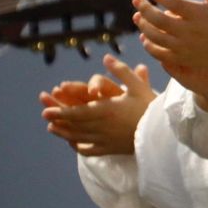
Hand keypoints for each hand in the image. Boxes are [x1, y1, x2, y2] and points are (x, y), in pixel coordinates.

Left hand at [39, 55, 154, 155]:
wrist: (162, 132)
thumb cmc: (150, 107)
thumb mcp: (137, 85)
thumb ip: (120, 71)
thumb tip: (106, 57)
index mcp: (107, 110)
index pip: (77, 112)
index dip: (60, 112)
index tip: (46, 110)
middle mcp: (102, 126)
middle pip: (74, 125)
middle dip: (58, 120)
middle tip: (45, 115)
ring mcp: (105, 140)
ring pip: (78, 138)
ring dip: (63, 133)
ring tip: (52, 128)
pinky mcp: (110, 149)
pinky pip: (89, 150)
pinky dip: (77, 147)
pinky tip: (72, 142)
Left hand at [134, 0, 207, 105]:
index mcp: (198, 15)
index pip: (174, 3)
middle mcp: (189, 31)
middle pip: (159, 20)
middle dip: (144, 8)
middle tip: (136, 0)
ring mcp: (184, 47)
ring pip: (156, 36)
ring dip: (143, 25)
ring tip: (137, 17)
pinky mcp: (182, 59)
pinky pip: (160, 53)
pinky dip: (149, 45)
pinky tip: (144, 37)